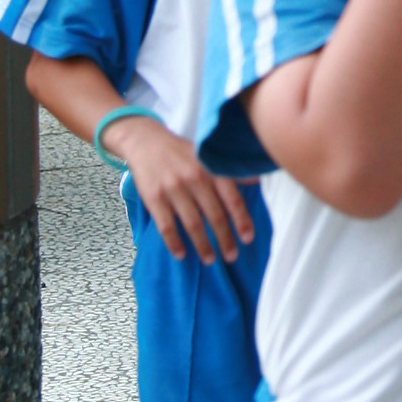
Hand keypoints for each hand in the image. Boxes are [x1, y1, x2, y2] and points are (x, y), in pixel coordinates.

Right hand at [112, 115, 254, 264]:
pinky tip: (181, 254)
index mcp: (211, 169)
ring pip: (192, 224)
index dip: (242, 220)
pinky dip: (174, 243)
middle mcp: (195, 178)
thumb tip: (256, 180)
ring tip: (210, 260)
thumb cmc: (181, 151)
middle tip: (232, 256)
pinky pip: (166, 226)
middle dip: (225, 239)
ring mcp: (173, 189)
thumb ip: (229, 170)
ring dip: (203, 245)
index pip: (232, 198)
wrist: (146, 141)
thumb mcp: (207, 155)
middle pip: (214, 215)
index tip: (248, 238)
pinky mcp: (154, 198)